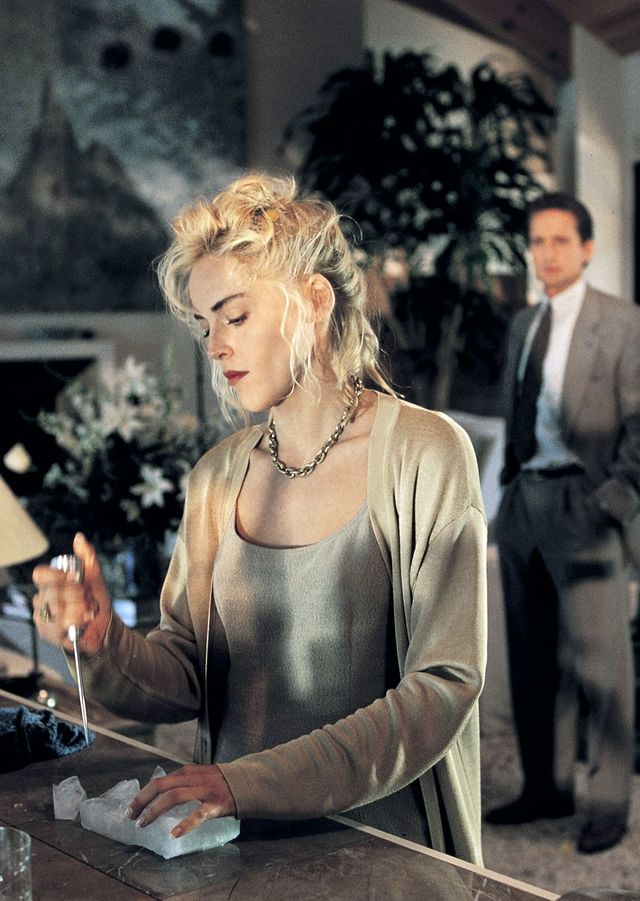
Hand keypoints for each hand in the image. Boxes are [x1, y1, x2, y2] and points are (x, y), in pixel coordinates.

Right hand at [32, 532, 111, 654]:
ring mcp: (44, 618)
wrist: (105, 627)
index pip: (40, 574)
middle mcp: (43, 600)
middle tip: (87, 597)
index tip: (74, 577)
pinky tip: (85, 619)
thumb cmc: (96, 602)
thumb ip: (87, 556)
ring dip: (79, 607)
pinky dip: (77, 619)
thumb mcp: (94, 577)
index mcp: (50, 585)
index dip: (56, 575)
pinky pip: (59, 624)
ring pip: (56, 607)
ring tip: (88, 609)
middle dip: (76, 593)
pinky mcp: (48, 633)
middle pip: (52, 591)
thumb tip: (79, 537)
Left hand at [126, 764, 236, 836]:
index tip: (132, 808)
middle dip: (142, 800)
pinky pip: (198, 814)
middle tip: (130, 816)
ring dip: (155, 810)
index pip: (159, 781)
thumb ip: (182, 781)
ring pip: (174, 797)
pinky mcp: (215, 804)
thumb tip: (159, 793)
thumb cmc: (220, 782)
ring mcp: (204, 790)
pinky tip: (174, 834)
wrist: (247, 782)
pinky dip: (185, 824)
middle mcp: (193, 778)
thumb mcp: (199, 775)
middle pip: (161, 786)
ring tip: (144, 823)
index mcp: (187, 772)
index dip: (143, 794)